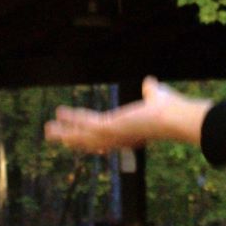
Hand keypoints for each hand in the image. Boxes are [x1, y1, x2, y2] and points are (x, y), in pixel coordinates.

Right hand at [44, 76, 208, 152]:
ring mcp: (112, 135)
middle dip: (72, 140)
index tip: (80, 140)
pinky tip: (57, 114)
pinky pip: (84, 123)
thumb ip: (152, 91)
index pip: (107, 139)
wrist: (177, 118)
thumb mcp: (158, 96)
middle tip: (58, 138)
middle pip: (90, 143)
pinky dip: (70, 119)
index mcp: (129, 134)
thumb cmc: (172, 110)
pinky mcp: (109, 127)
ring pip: (82, 137)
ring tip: (48, 130)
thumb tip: (150, 82)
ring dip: (64, 133)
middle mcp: (119, 139)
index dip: (93, 140)